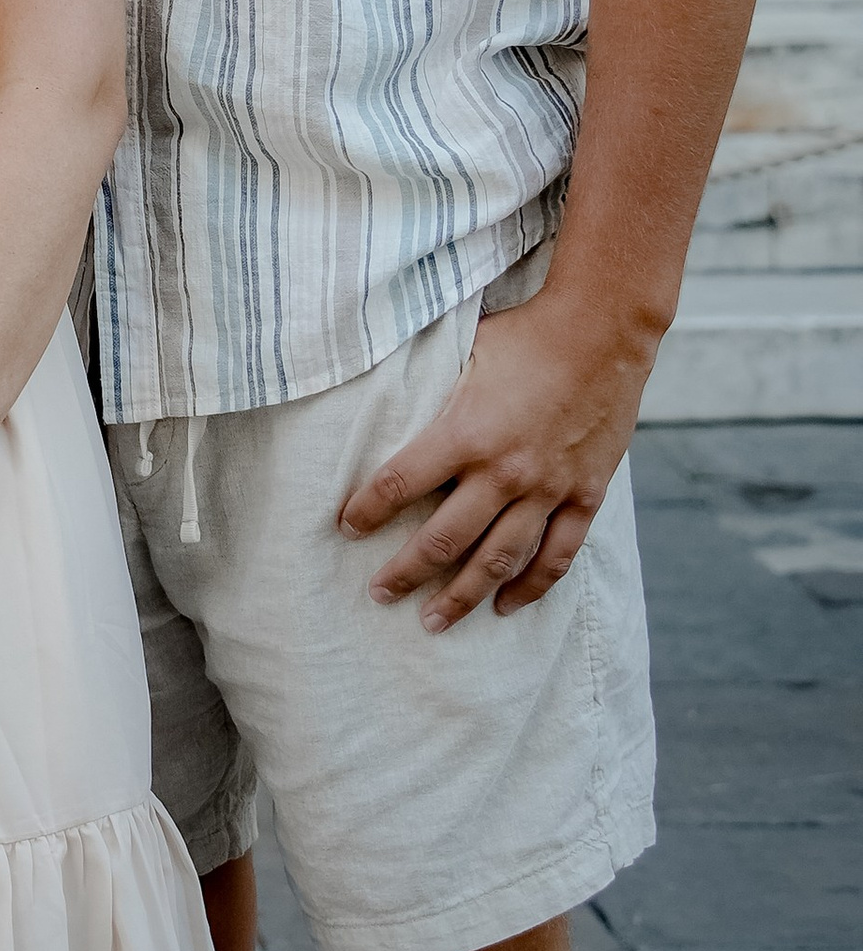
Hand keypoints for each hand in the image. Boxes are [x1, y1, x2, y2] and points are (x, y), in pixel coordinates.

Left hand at [337, 287, 651, 632]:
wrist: (604, 329)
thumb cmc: (526, 332)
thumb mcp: (463, 348)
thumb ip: (427, 379)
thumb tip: (380, 382)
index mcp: (464, 432)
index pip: (398, 483)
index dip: (366, 510)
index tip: (346, 527)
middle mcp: (504, 471)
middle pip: (443, 538)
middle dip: (405, 572)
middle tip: (379, 593)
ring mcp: (547, 489)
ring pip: (497, 560)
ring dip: (462, 595)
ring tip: (433, 621)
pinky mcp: (584, 496)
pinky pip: (556, 556)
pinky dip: (531, 587)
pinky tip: (506, 607)